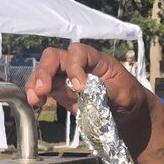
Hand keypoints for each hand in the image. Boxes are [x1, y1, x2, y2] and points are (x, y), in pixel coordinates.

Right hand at [24, 43, 148, 126]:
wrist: (127, 111)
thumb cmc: (128, 96)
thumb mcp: (124, 92)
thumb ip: (104, 89)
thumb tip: (83, 89)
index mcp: (96, 60)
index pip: (78, 52)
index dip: (75, 66)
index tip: (80, 87)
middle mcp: (77, 64)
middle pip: (54, 57)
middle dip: (45, 71)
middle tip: (43, 90)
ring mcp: (66, 76)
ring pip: (44, 71)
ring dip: (35, 83)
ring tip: (34, 100)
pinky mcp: (60, 90)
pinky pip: (43, 88)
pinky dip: (35, 94)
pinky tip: (36, 103)